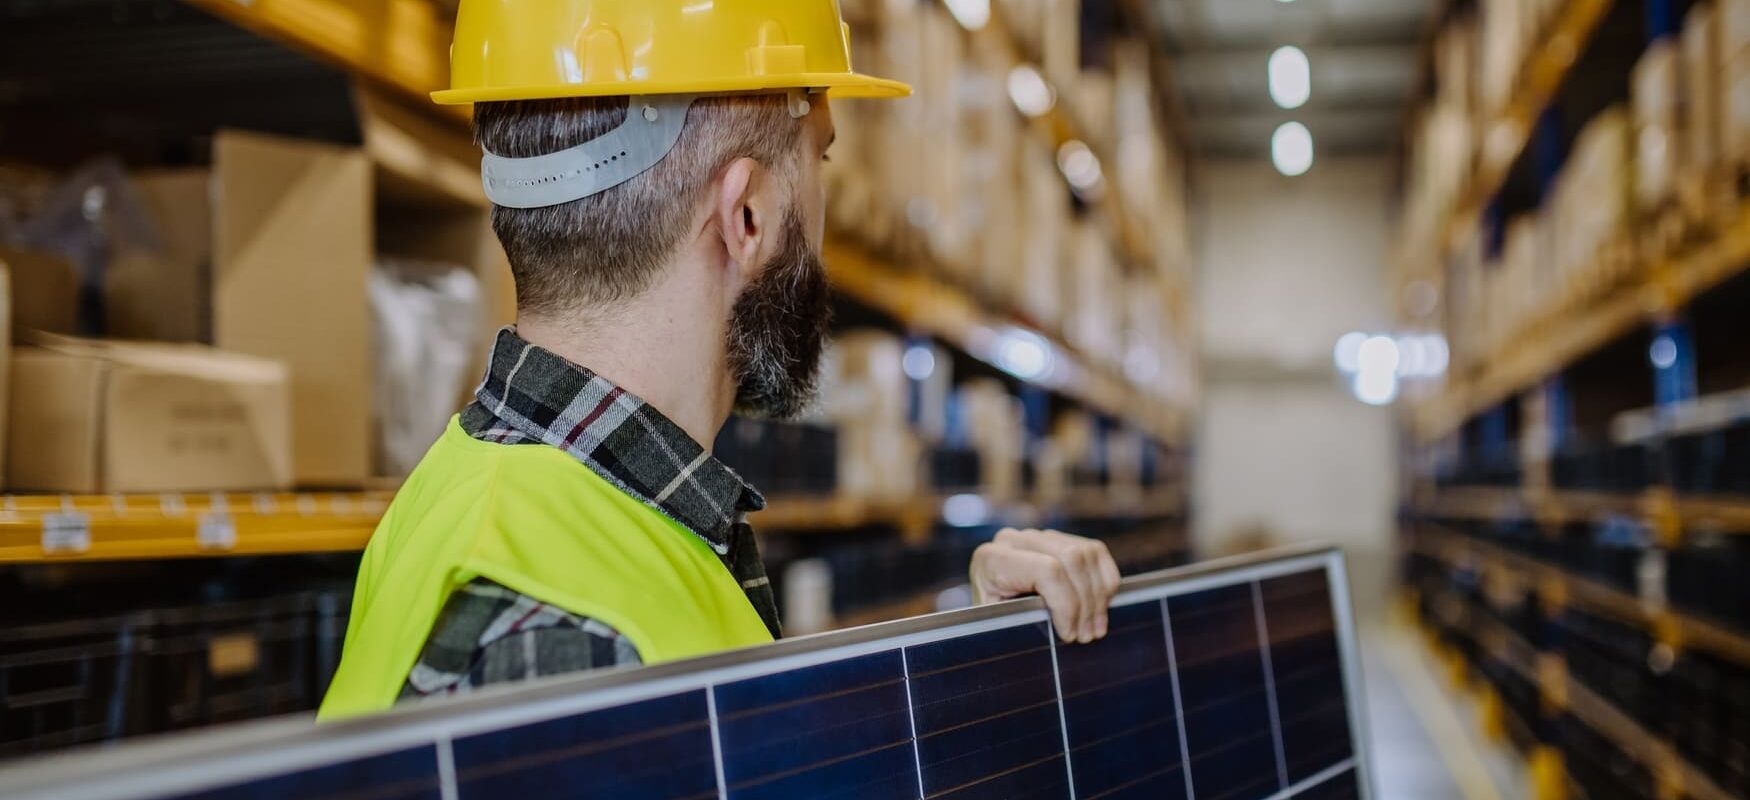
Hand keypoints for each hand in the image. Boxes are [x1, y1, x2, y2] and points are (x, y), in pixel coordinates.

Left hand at [969, 528, 1120, 643]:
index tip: (1069, 634)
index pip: (1046, 570)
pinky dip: (1105, 580)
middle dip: (1085, 603)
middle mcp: (1014, 540)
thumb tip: (1066, 630)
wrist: (984, 611)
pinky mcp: (1057, 539)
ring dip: (1098, 596)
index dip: (1066, 604)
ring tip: (1094, 628)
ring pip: (1087, 554)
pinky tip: (1100, 607)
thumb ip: (1023, 621)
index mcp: (992, 559)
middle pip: (1071, 558)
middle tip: (1087, 636)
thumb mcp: (998, 626)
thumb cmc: (991, 624)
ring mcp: (1037, 536)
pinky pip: (1094, 551)